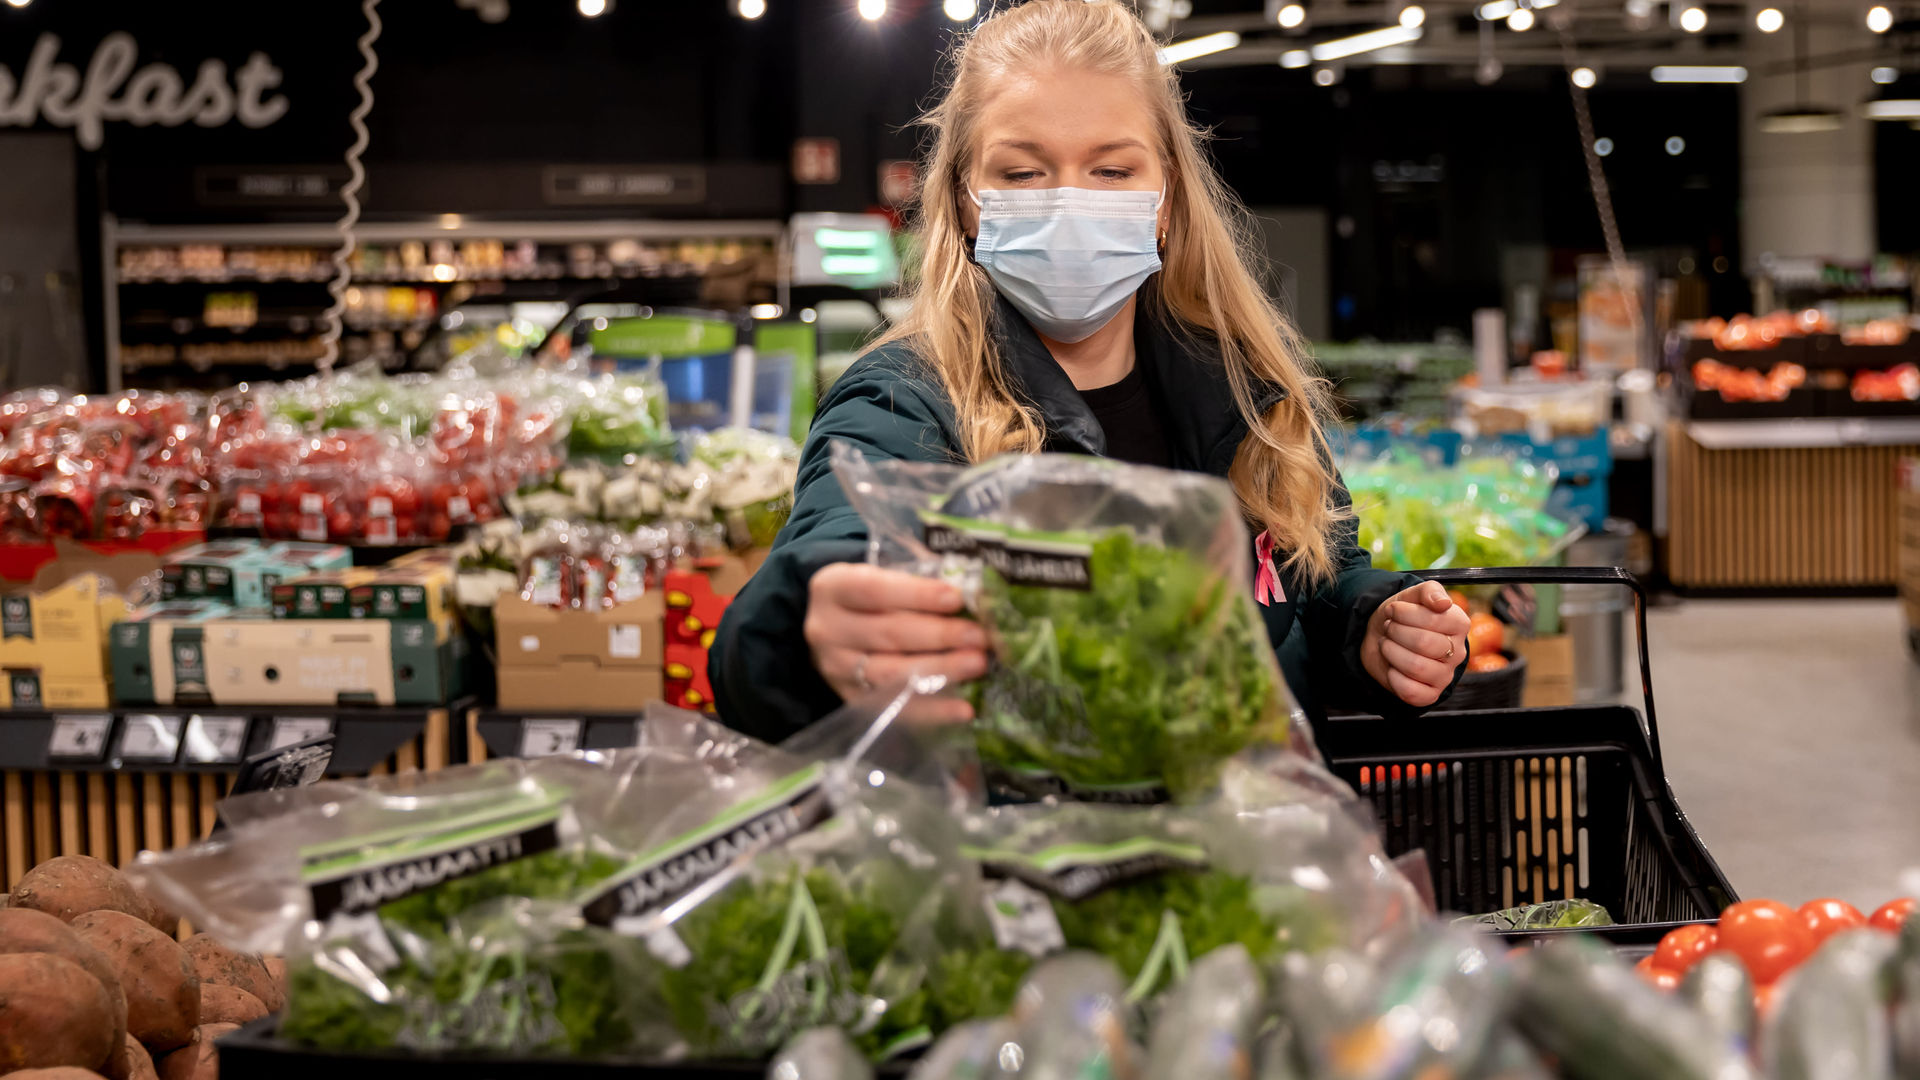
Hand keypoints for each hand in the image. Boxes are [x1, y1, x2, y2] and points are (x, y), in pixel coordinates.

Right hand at [806, 563, 988, 723]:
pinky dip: (932, 711)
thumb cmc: (875, 595)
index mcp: (833, 588)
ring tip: (978, 665)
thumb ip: (922, 580)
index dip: (917, 595)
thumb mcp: (886, 575)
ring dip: (940, 671)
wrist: (838, 625)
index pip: (875, 590)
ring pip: (891, 674)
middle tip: (980, 637)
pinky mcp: (852, 699)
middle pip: (887, 634)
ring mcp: (837, 669)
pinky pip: (895, 708)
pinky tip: (964, 709)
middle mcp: (828, 629)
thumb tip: (976, 595)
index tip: (957, 598)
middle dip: (939, 635)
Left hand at [1360, 581, 1470, 707]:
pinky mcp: (1430, 694)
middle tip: (1389, 627)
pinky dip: (1394, 678)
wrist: (1382, 637)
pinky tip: (1392, 667)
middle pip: (1424, 643)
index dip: (1406, 614)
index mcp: (1459, 624)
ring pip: (1416, 667)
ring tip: (1387, 644)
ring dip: (1392, 652)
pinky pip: (1412, 692)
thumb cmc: (1402, 616)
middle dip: (1396, 632)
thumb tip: (1443, 603)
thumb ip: (1430, 591)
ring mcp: (1445, 675)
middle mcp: (1458, 652)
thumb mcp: (1412, 595)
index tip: (1393, 611)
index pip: (1435, 619)